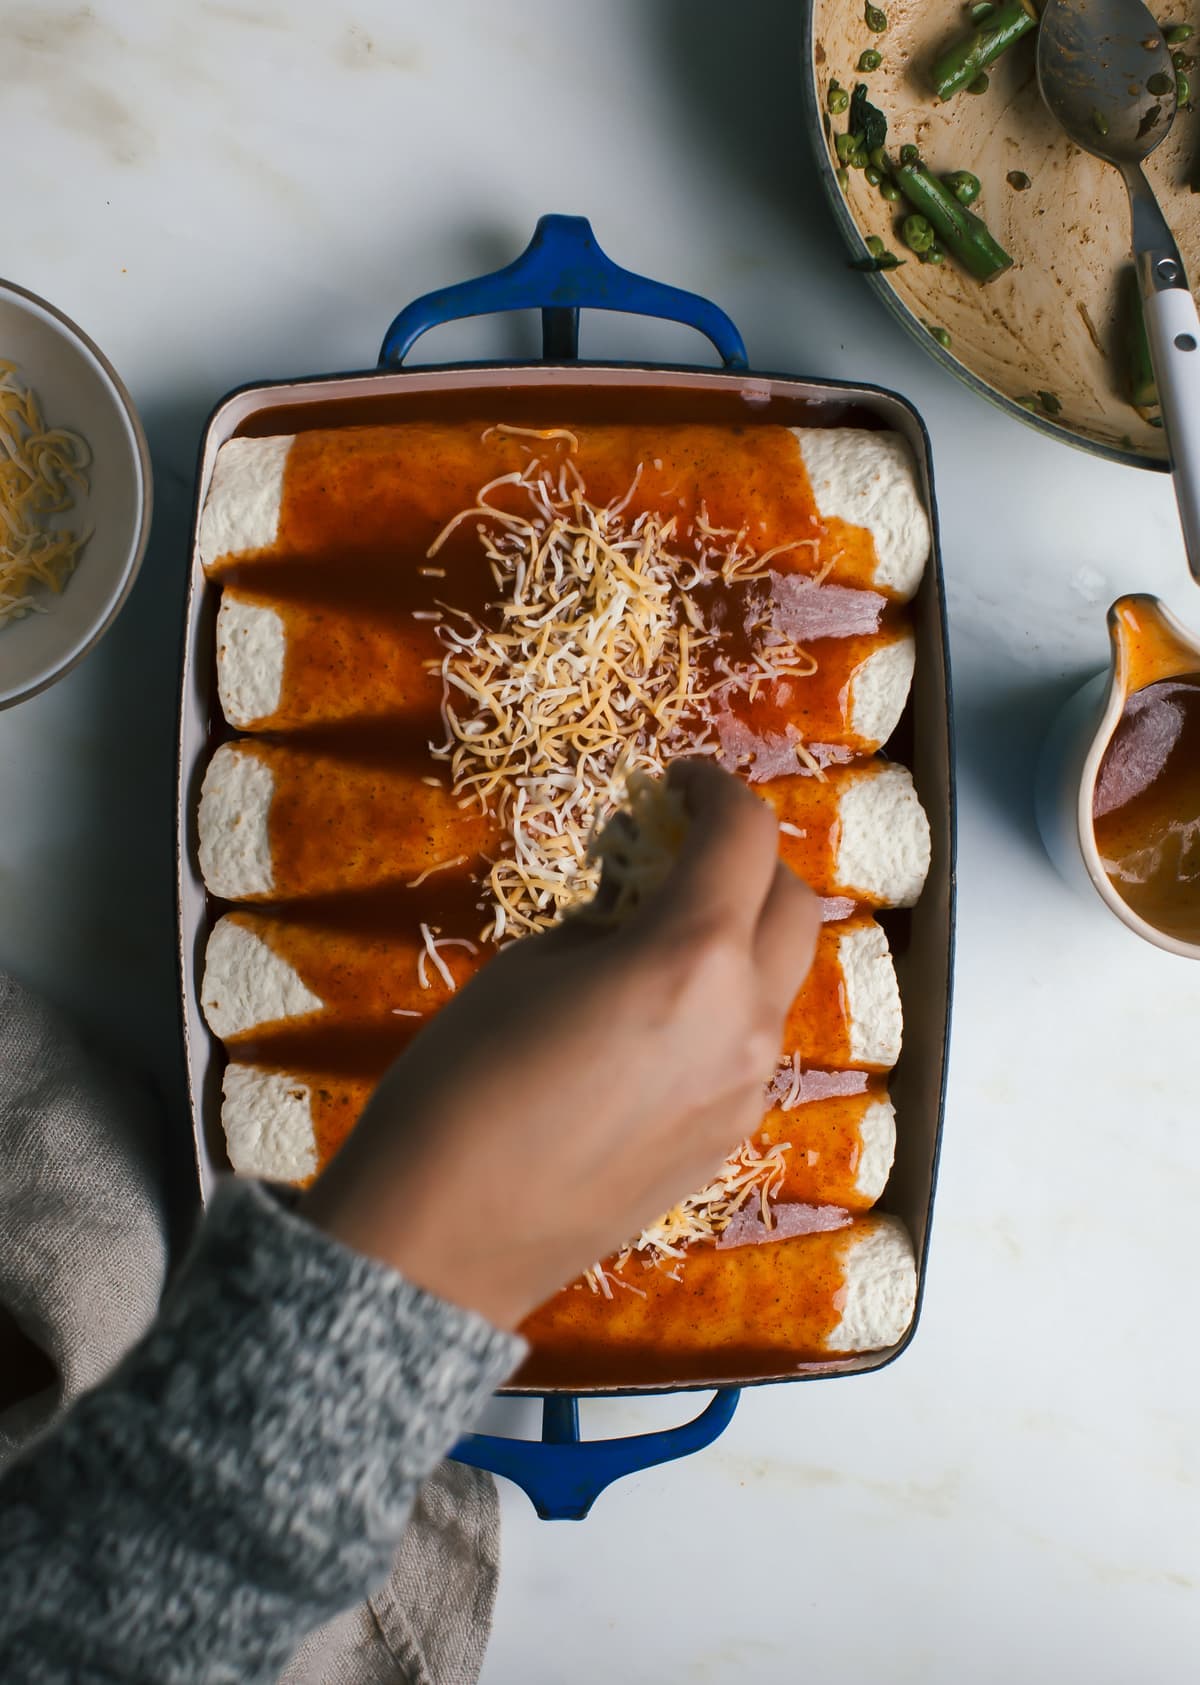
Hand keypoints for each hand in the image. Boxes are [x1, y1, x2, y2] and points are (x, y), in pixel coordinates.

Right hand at [301, 761, 819, 1328]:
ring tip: (665, 935)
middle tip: (682, 849)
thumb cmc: (462, 1083)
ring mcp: (748, 1089)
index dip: (715, 789)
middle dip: (749, 860)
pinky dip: (726, 1003)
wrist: (446, 1238)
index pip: (743, 839)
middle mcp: (746, 1022)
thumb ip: (606, 923)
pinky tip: (657, 1018)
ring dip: (742, 936)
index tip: (678, 779)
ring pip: (781, 980)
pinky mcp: (730, 1139)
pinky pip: (752, 1044)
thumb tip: (637, 909)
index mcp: (691, 959)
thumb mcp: (528, 968)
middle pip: (795, 905)